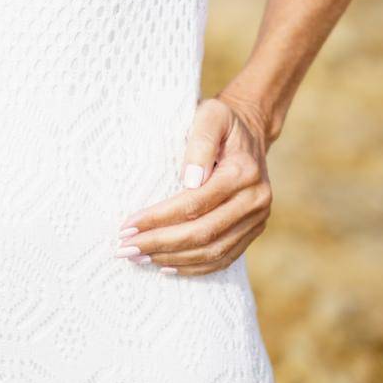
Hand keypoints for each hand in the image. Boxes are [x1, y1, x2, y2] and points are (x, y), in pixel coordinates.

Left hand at [115, 93, 273, 275]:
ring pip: (213, 251)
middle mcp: (255, 200)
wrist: (251, 130)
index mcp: (243, 172)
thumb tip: (189, 180)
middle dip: (160, 243)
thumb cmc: (222, 120)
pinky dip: (195, 267)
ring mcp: (257, 219)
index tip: (128, 224)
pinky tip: (167, 266)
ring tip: (139, 258)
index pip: (195, 203)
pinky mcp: (253, 231)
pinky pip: (224, 257)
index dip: (159, 217)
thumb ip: (200, 142)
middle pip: (203, 233)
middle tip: (126, 248)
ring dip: (174, 259)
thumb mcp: (210, 115)